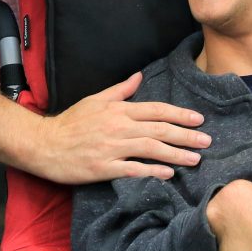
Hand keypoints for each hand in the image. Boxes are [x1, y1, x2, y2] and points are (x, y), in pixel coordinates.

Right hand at [31, 72, 209, 182]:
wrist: (45, 144)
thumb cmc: (71, 122)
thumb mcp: (96, 99)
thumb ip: (120, 90)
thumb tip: (139, 76)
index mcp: (119, 110)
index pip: (156, 110)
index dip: (179, 115)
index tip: (199, 120)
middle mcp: (119, 127)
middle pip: (159, 130)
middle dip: (186, 136)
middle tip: (207, 141)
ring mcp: (112, 148)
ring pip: (151, 149)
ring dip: (176, 154)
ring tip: (195, 159)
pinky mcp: (104, 168)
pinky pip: (133, 169)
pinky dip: (152, 171)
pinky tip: (169, 174)